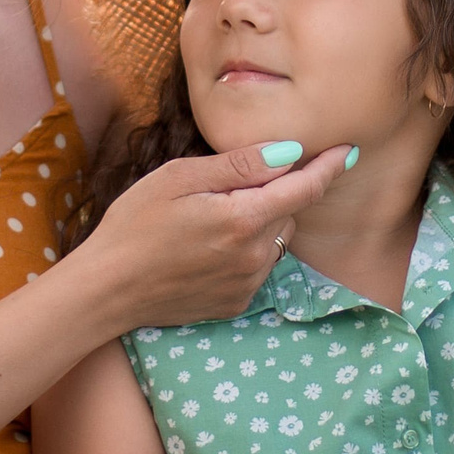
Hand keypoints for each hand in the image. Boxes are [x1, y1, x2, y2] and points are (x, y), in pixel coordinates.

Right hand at [82, 142, 352, 331]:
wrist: (106, 289)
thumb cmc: (134, 224)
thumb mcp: (179, 177)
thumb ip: (238, 165)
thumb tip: (289, 152)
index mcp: (242, 219)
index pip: (304, 188)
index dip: (328, 166)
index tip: (347, 150)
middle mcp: (254, 256)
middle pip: (289, 212)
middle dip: (276, 192)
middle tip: (228, 184)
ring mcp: (247, 284)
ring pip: (275, 240)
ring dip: (261, 222)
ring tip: (210, 217)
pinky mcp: (235, 303)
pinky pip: (257, 266)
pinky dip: (246, 249)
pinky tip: (206, 247)